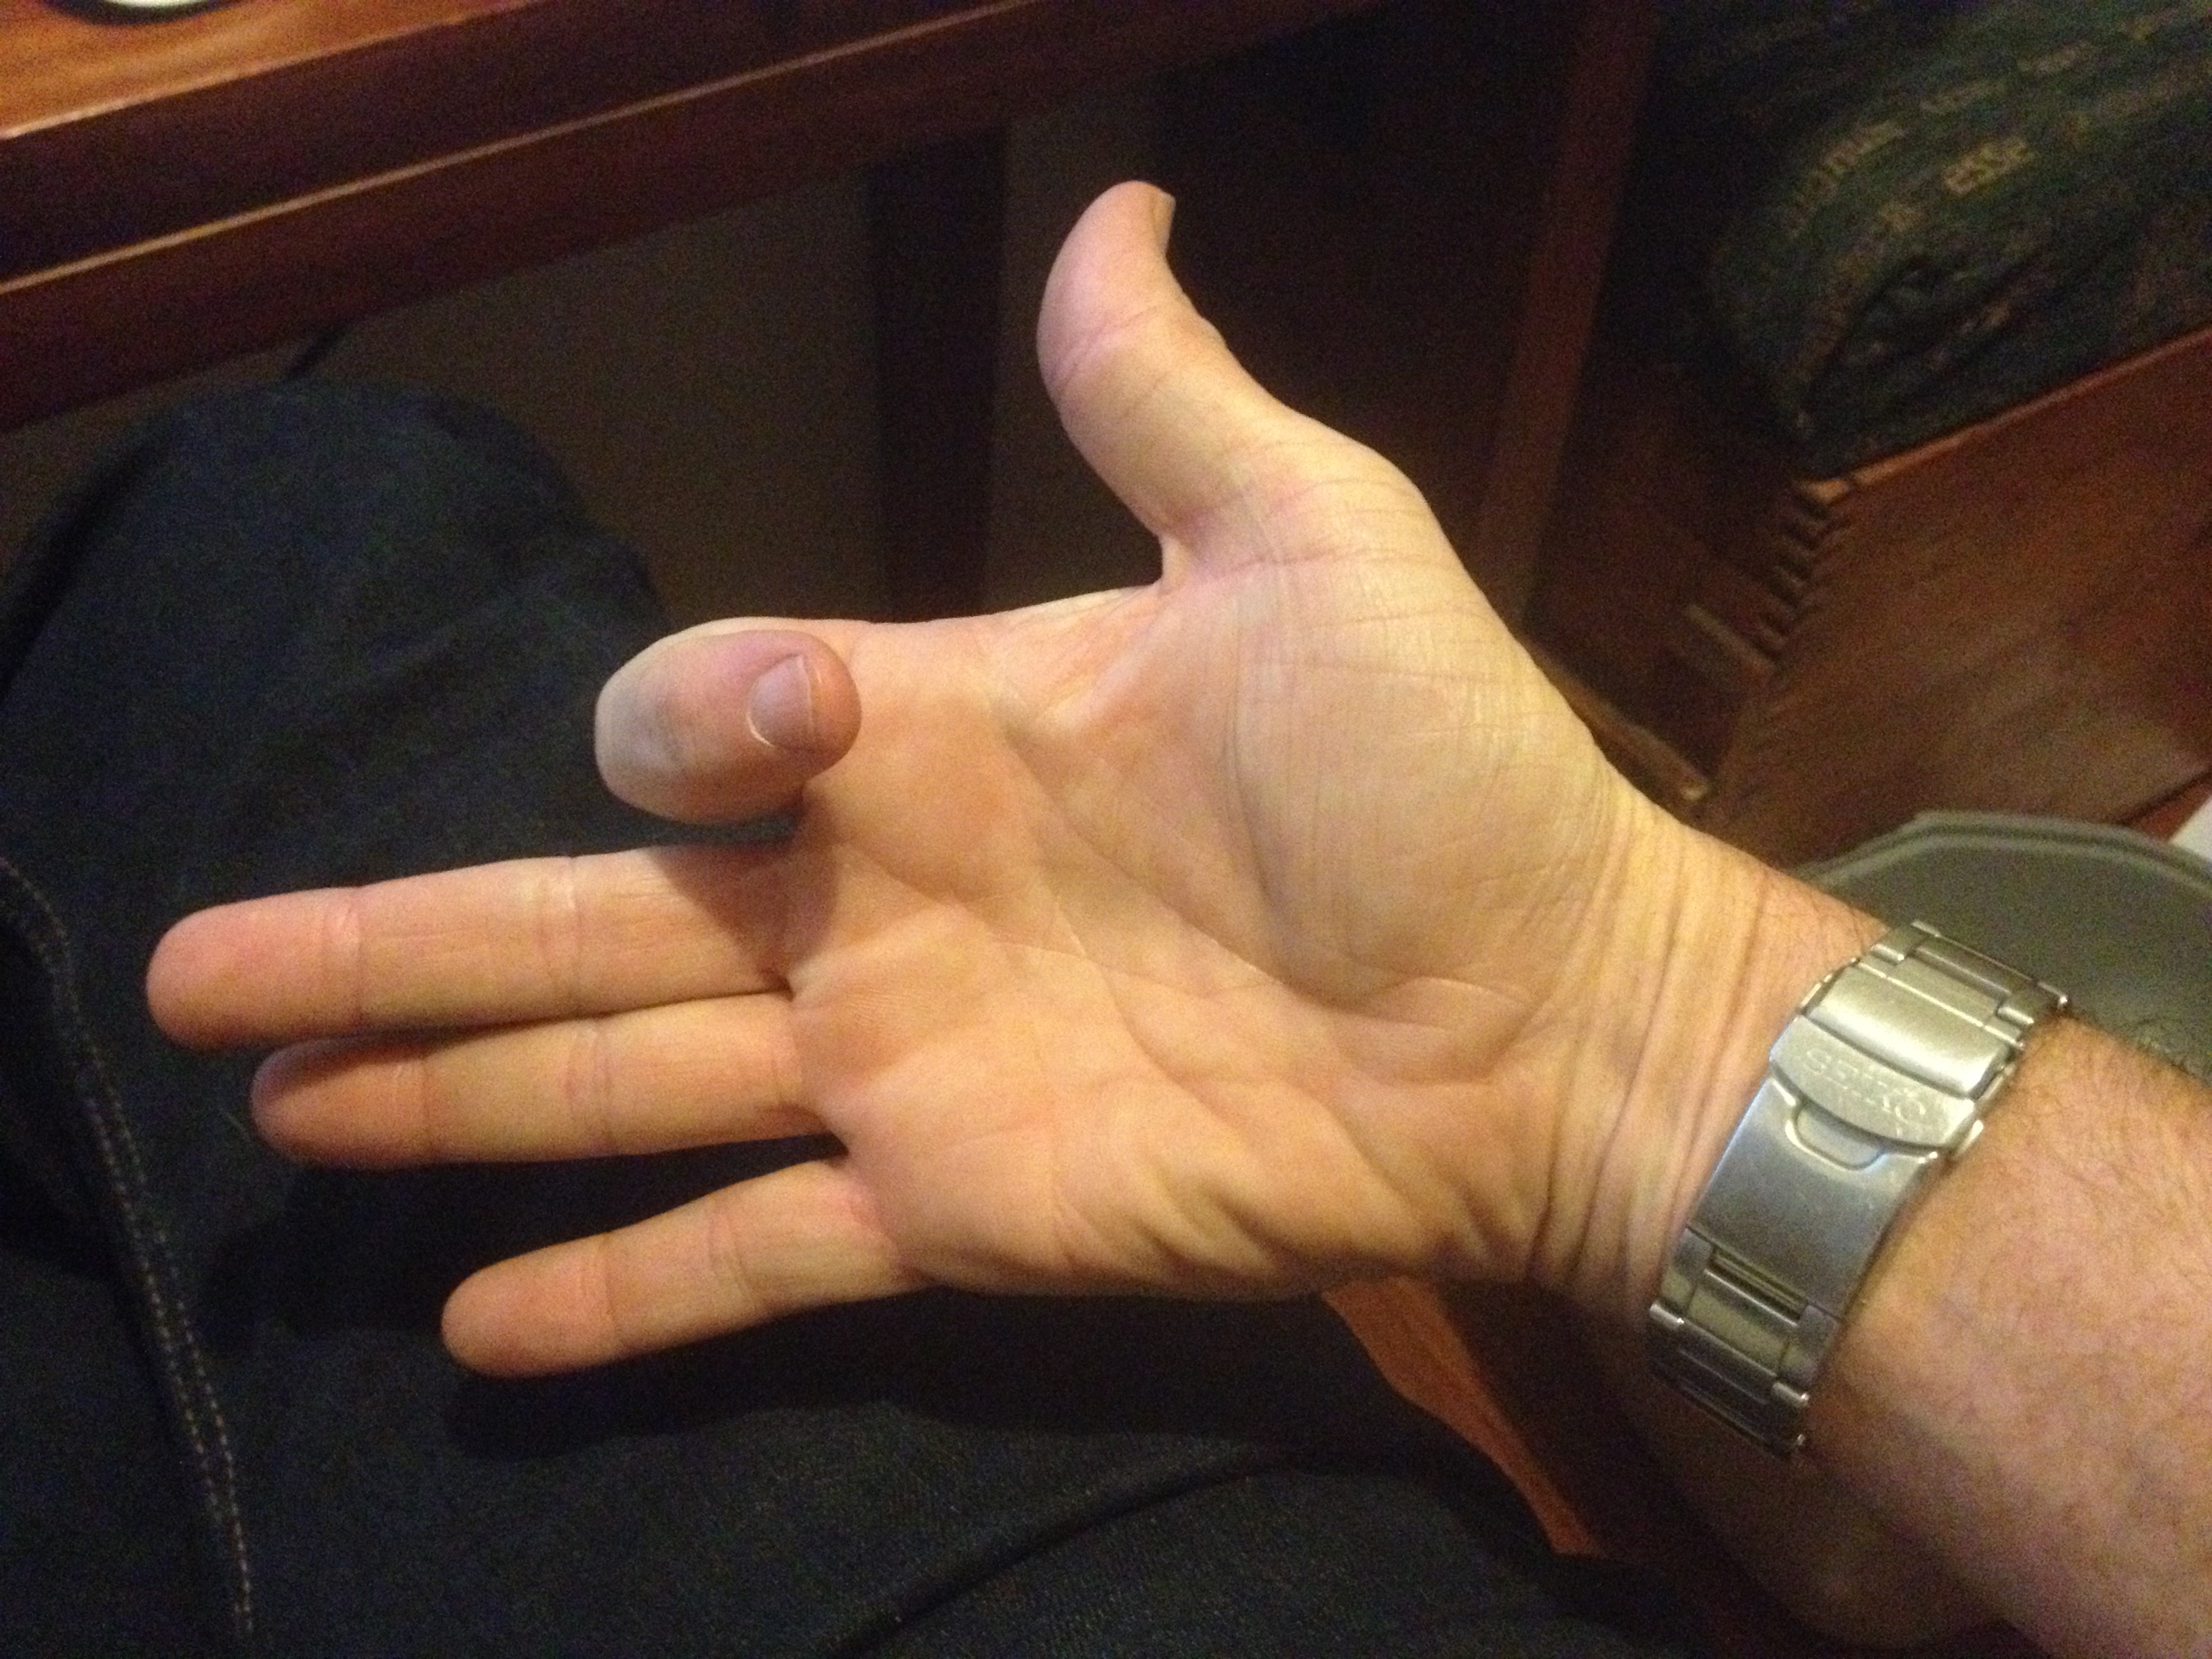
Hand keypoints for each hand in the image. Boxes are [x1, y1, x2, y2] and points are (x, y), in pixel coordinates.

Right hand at [149, 183, 1808, 1376]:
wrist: (1548, 1006)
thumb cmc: (1442, 769)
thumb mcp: (1304, 539)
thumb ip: (1164, 395)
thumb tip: (1118, 206)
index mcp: (930, 736)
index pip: (702, 724)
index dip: (686, 717)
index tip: (787, 727)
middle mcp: (874, 906)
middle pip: (586, 921)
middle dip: (399, 946)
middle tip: (202, 980)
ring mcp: (898, 1069)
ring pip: (622, 1087)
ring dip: (449, 1102)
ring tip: (281, 1114)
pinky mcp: (952, 1214)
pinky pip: (752, 1256)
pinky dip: (624, 1296)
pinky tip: (481, 1324)